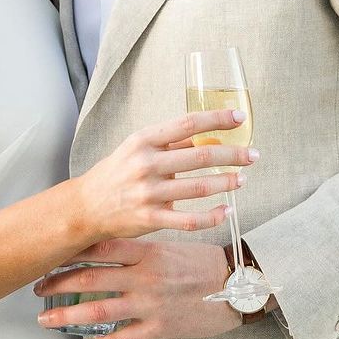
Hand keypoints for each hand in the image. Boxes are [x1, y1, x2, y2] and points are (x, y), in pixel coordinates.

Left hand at [36, 237, 239, 338]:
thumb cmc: (204, 264)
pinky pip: (126, 338)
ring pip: (99, 309)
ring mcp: (151, 303)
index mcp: (147, 252)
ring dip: (67, 315)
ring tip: (46, 319)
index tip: (50, 253)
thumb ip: (141, 250)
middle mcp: (144, 276)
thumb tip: (109, 248)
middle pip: (91, 277)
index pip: (100, 247)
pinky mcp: (162, 327)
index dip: (71, 250)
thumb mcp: (171, 246)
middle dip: (58, 283)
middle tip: (37, 288)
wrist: (238, 284)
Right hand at [75, 109, 256, 240]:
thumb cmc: (116, 173)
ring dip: (227, 183)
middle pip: (200, 156)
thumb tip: (208, 134)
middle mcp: (146, 164)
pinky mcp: (151, 220)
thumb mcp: (137, 148)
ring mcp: (148, 194)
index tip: (240, 117)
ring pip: (199, 188)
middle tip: (253, 155)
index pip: (188, 124)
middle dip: (233, 155)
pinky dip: (213, 216)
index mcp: (144, 141)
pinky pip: (190, 220)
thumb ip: (169, 143)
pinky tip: (227, 210)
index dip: (217, 119)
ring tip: (242, 179)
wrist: (86, 207)